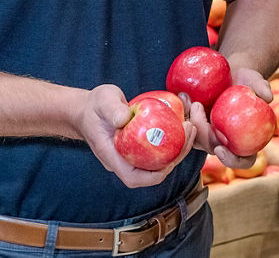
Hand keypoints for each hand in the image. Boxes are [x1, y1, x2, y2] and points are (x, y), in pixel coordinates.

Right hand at [79, 84, 196, 187]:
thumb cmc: (94, 106)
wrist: (88, 109)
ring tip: (190, 126)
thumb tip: (126, 118)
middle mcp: (124, 161)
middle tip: (189, 131)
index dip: (154, 175)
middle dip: (175, 158)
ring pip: (158, 162)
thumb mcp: (103, 101)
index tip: (172, 157)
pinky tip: (181, 124)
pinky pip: (158, 150)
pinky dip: (172, 141)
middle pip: (152, 172)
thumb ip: (113, 110)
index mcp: (112, 157)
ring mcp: (131, 156)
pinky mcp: (138, 148)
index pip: (134, 178)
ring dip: (178, 149)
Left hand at [187, 62, 269, 168]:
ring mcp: (210, 134)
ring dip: (190, 122)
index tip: (220, 148)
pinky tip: (183, 95)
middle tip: (198, 106)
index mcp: (246, 140)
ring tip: (190, 99)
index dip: (231, 160)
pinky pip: (187, 125)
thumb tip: (267, 97)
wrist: (232, 73)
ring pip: (196, 139)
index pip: (243, 161)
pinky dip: (184, 112)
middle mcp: (227, 142)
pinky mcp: (197, 123)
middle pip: (212, 148)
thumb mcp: (257, 81)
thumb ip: (263, 88)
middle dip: (202, 133)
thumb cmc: (248, 80)